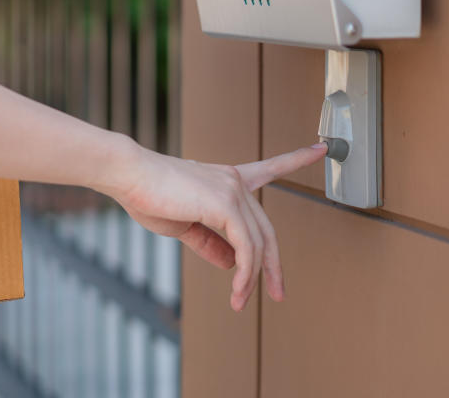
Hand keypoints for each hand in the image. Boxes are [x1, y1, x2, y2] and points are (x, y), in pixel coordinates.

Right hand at [111, 143, 326, 311]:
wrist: (128, 176)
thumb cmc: (147, 195)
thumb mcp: (183, 224)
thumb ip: (210, 242)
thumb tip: (231, 264)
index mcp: (226, 180)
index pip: (269, 169)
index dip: (296, 159)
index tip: (320, 147)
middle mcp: (234, 181)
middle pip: (266, 229)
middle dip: (273, 265)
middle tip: (276, 293)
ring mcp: (232, 191)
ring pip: (257, 244)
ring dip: (251, 278)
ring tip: (240, 301)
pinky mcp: (226, 204)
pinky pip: (246, 247)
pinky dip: (245, 273)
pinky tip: (237, 289)